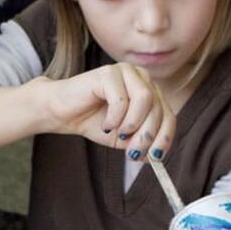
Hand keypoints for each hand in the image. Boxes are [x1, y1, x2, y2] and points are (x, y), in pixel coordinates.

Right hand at [45, 62, 174, 158]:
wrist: (62, 113)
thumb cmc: (93, 122)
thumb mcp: (123, 138)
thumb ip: (140, 143)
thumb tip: (156, 156)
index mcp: (150, 92)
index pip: (168, 116)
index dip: (165, 138)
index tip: (155, 157)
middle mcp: (141, 78)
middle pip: (159, 108)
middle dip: (147, 136)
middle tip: (132, 153)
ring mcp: (125, 72)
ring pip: (145, 99)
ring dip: (133, 124)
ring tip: (118, 134)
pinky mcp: (108, 73)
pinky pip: (121, 98)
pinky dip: (115, 118)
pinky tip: (106, 124)